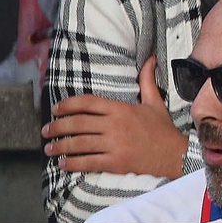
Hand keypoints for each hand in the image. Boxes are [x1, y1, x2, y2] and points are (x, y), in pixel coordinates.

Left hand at [43, 59, 186, 178]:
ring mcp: (114, 144)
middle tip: (45, 131)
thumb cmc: (163, 129)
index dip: (68, 105)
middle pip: (77, 123)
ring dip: (60, 146)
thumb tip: (151, 58)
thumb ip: (147, 81)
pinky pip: (88, 162)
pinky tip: (63, 163)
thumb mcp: (155, 102)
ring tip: (49, 148)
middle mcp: (115, 125)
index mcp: (121, 109)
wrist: (175, 154)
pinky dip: (72, 163)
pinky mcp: (115, 162)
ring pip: (79, 143)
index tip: (56, 110)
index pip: (87, 102)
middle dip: (57, 127)